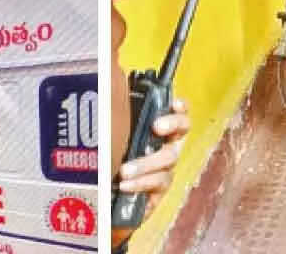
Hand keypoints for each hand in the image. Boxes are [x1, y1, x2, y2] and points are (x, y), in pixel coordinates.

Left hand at [112, 98, 190, 244]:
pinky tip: (124, 185)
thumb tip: (107, 87)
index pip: (177, 112)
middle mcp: (166, 145)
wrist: (104, 198)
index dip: (180, 107)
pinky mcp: (159, 190)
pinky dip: (140, 183)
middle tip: (156, 126)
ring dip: (146, 163)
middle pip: (182, 130)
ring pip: (167, 159)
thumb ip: (114, 115)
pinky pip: (156, 184)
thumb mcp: (111, 135)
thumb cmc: (109, 158)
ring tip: (125, 170)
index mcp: (156, 128)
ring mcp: (165, 168)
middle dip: (172, 124)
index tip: (173, 104)